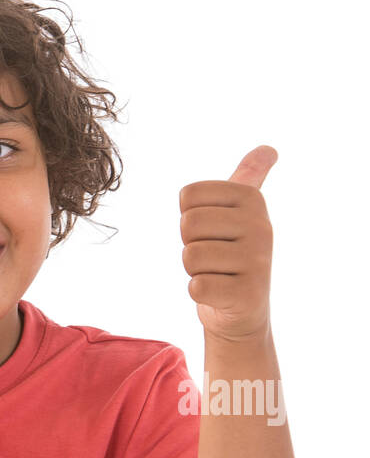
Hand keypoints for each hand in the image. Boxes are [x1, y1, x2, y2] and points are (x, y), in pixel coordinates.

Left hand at [179, 145, 276, 342]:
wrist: (243, 309)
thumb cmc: (232, 253)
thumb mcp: (242, 212)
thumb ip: (250, 177)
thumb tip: (270, 148)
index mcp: (253, 199)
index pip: (188, 196)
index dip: (190, 216)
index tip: (213, 230)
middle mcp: (262, 226)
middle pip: (188, 224)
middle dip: (191, 243)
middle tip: (214, 255)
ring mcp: (258, 261)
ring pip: (190, 256)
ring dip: (195, 269)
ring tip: (218, 273)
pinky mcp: (247, 294)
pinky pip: (197, 287)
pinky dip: (201, 292)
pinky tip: (221, 293)